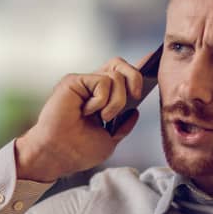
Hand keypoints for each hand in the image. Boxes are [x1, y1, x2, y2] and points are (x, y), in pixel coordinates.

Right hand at [15, 52, 149, 182]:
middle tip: (135, 96)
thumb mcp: (110, 141)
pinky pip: (103, 81)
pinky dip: (101, 100)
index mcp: (100, 99)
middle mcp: (92, 88)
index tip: (153, 58)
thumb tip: (134, 112)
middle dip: (135, 78)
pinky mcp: (74, 81)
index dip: (138, 67)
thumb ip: (123, 126)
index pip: (122, 76)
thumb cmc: (78, 151)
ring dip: (117, 101)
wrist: (58, 156)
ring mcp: (83, 83)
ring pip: (116, 74)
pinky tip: (87, 111)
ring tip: (102, 116)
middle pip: (120, 65)